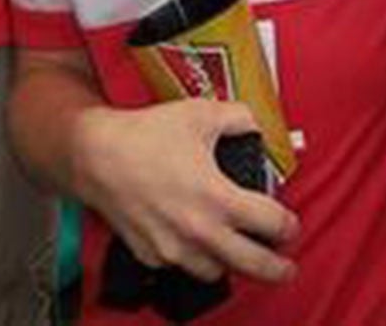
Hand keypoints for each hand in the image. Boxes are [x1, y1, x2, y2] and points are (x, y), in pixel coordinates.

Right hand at [74, 100, 298, 284]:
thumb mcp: (200, 114)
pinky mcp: (151, 255)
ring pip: (215, 271)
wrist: (96, 155)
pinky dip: (192, 257)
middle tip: (286, 268)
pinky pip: (180, 265)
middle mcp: (199, 231)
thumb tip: (253, 126)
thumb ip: (238, 118)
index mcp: (219, 198)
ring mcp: (173, 248)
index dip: (288, 225)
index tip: (289, 224)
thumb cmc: (146, 135)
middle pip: (253, 265)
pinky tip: (195, 241)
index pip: (271, 224)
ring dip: (230, 263)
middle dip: (276, 269)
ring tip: (236, 251)